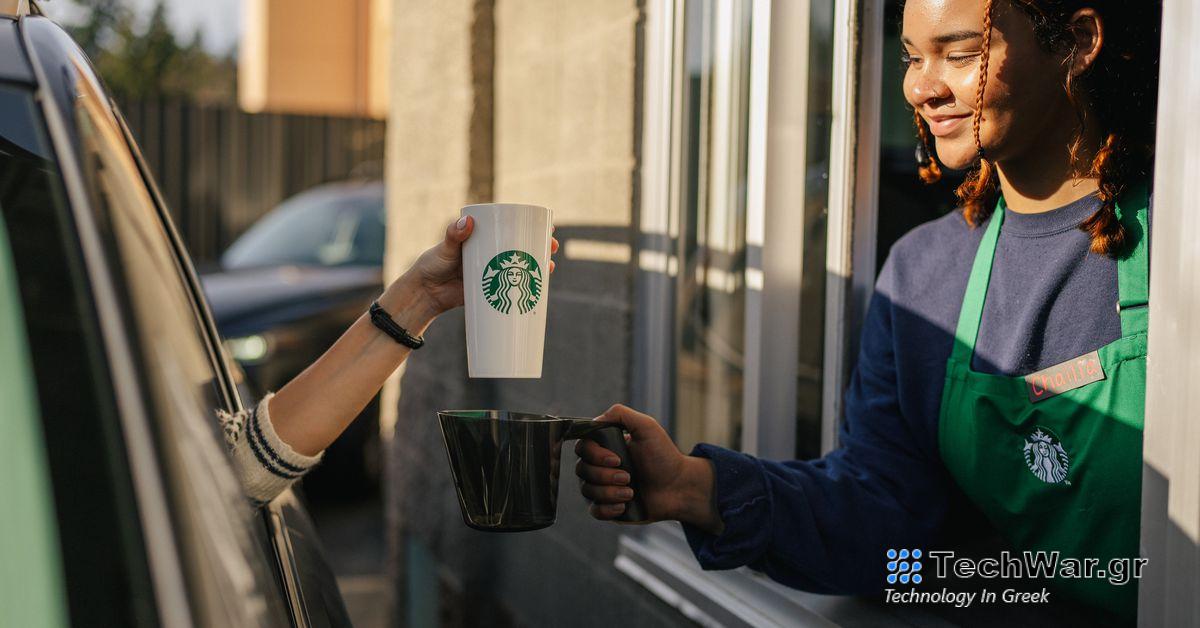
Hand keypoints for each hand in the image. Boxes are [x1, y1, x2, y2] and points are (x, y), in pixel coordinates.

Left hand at [383, 216, 559, 322]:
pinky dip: (527, 289)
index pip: (511, 230)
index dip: (531, 228)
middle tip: (552, 247)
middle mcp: (492, 255)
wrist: (425, 294)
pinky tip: (540, 290)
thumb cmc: (433, 265)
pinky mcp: (491, 292)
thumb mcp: (445, 248)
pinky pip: (513, 289)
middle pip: (522, 249)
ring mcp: (494, 274)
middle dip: (541, 247)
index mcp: (484, 240)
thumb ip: (453, 235)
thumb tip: (466, 222)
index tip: (547, 226)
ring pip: (521, 269)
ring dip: (539, 267)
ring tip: (550, 267)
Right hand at [574, 404, 723, 533]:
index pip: (582, 448)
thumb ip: (621, 414)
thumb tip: (595, 420)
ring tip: (631, 492)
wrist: (679, 487)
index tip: (617, 459)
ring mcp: (603, 488)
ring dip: (609, 492)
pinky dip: (607, 509)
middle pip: (581, 470)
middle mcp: (601, 467)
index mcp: (606, 447)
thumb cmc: (664, 456)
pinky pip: (594, 510)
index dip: (595, 455)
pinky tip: (623, 505)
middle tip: (628, 476)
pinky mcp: (608, 508)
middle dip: (605, 475)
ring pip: (587, 491)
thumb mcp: (646, 426)